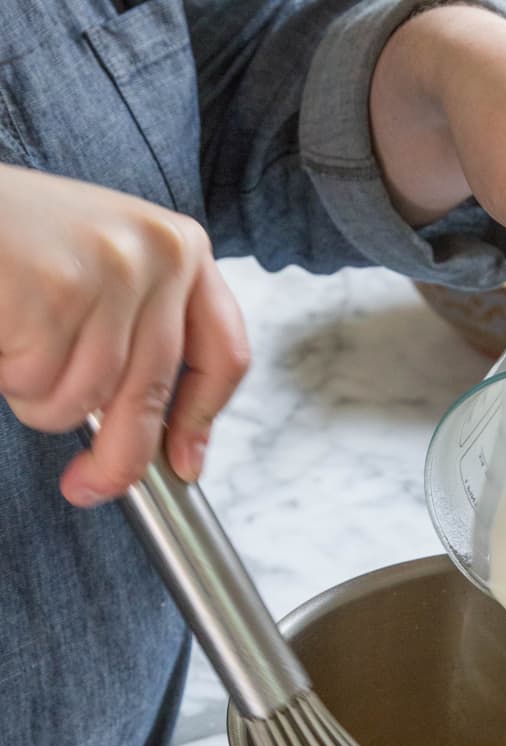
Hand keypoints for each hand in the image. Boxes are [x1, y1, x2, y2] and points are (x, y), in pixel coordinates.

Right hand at [0, 164, 249, 505]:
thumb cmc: (19, 239)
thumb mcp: (106, 270)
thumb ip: (141, 334)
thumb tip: (163, 439)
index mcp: (181, 248)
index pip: (224, 355)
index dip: (201, 422)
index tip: (185, 465)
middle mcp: (159, 254)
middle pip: (151, 397)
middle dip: (116, 459)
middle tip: (86, 486)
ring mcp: (111, 268)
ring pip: (85, 398)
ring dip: (37, 397)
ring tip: (16, 345)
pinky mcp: (57, 287)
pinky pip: (38, 384)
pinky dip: (7, 377)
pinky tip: (2, 331)